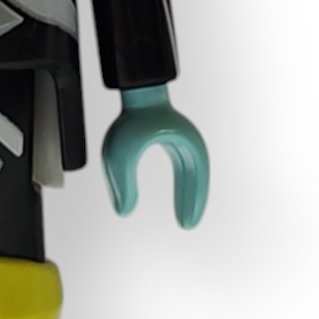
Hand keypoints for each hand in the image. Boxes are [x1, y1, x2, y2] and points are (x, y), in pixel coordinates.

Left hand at [101, 84, 208, 227]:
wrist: (134, 93)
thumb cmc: (132, 119)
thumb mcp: (121, 156)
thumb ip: (122, 184)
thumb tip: (124, 211)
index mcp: (186, 146)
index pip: (196, 180)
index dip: (193, 203)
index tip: (187, 224)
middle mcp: (187, 143)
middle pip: (196, 180)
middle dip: (192, 203)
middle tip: (187, 225)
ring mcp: (179, 141)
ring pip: (190, 176)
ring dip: (188, 195)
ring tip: (184, 218)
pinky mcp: (170, 139)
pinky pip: (181, 169)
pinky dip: (182, 185)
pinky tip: (178, 198)